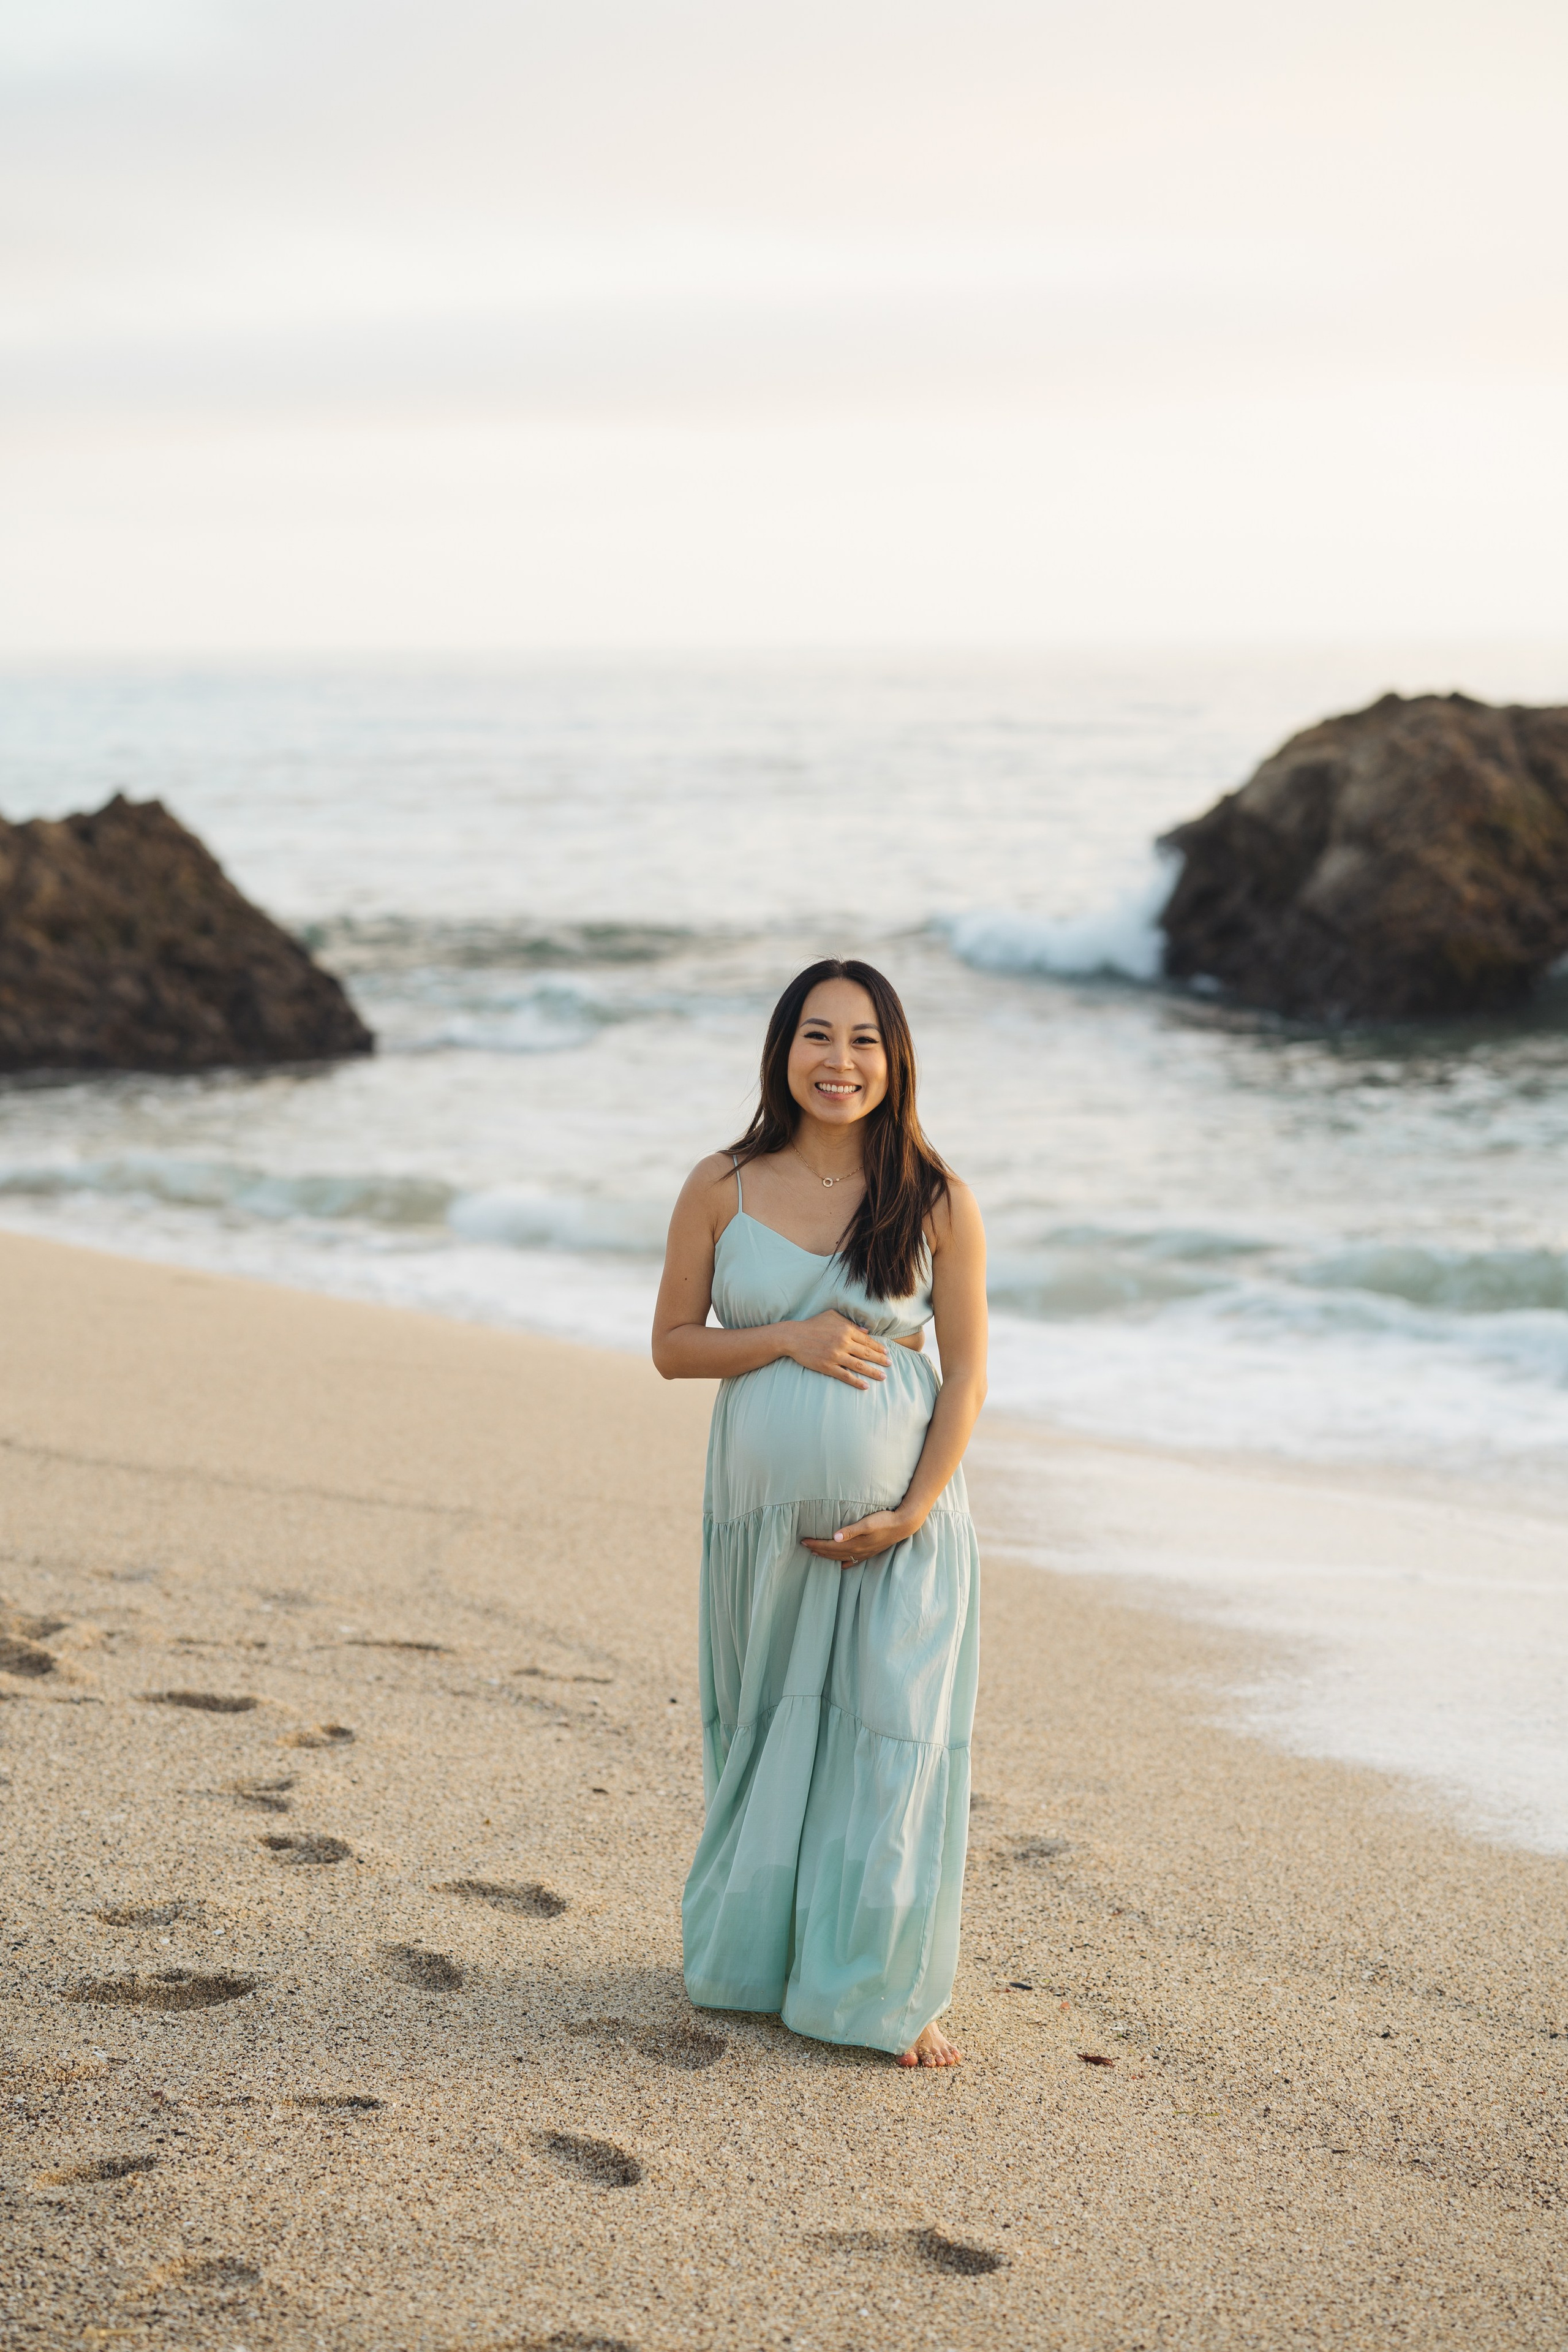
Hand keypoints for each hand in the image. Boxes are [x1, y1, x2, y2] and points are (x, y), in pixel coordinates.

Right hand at [783, 1310, 889, 1388]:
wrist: (793, 1337)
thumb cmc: (813, 1325)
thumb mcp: (832, 1317)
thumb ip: (849, 1323)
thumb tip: (866, 1331)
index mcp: (846, 1330)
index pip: (867, 1340)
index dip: (878, 1347)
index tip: (886, 1352)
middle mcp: (843, 1343)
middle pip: (867, 1353)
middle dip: (880, 1360)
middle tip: (890, 1365)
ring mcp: (836, 1356)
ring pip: (859, 1366)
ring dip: (873, 1372)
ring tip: (882, 1377)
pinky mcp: (828, 1367)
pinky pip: (846, 1376)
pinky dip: (857, 1382)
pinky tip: (865, 1386)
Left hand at [801, 1509, 917, 1565]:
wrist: (903, 1525)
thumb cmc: (884, 1521)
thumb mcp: (867, 1523)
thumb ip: (851, 1530)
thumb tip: (834, 1538)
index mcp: (855, 1544)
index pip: (830, 1546)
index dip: (816, 1544)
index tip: (804, 1541)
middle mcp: (858, 1551)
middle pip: (833, 1553)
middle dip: (818, 1550)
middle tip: (804, 1547)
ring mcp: (864, 1553)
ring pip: (841, 1557)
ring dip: (828, 1556)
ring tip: (817, 1554)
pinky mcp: (870, 1552)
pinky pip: (854, 1560)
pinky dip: (845, 1563)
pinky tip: (841, 1565)